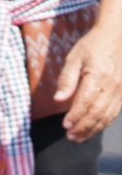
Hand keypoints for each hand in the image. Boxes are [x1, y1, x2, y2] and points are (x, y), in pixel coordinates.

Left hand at [53, 25, 121, 140]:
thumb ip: (66, 79)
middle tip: (71, 137)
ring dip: (94, 128)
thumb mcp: (74, 58)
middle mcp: (113, 85)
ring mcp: (121, 89)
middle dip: (84, 127)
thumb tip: (58, 100)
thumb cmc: (92, 46)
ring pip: (108, 115)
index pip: (86, 102)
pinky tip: (94, 128)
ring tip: (80, 137)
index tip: (65, 126)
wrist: (117, 36)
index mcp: (98, 76)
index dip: (76, 116)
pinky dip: (104, 122)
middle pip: (98, 112)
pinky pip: (115, 111)